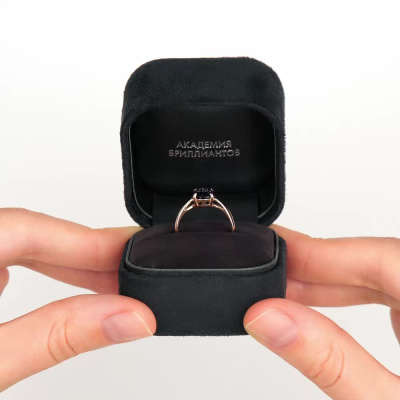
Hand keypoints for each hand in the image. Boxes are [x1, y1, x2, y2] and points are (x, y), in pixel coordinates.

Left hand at [0, 208, 155, 391]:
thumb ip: (56, 337)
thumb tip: (129, 317)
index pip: (31, 229)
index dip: (91, 240)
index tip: (137, 251)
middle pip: (32, 234)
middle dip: (89, 256)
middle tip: (137, 272)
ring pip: (26, 248)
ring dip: (73, 267)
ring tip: (118, 287)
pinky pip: (16, 260)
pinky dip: (51, 274)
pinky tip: (76, 292)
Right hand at [244, 226, 399, 398]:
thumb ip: (331, 362)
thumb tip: (270, 319)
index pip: (384, 258)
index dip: (322, 250)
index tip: (275, 251)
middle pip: (379, 263)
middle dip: (317, 268)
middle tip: (267, 275)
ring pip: (378, 277)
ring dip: (327, 284)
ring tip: (281, 293)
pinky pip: (383, 295)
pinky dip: (345, 298)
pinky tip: (314, 307)